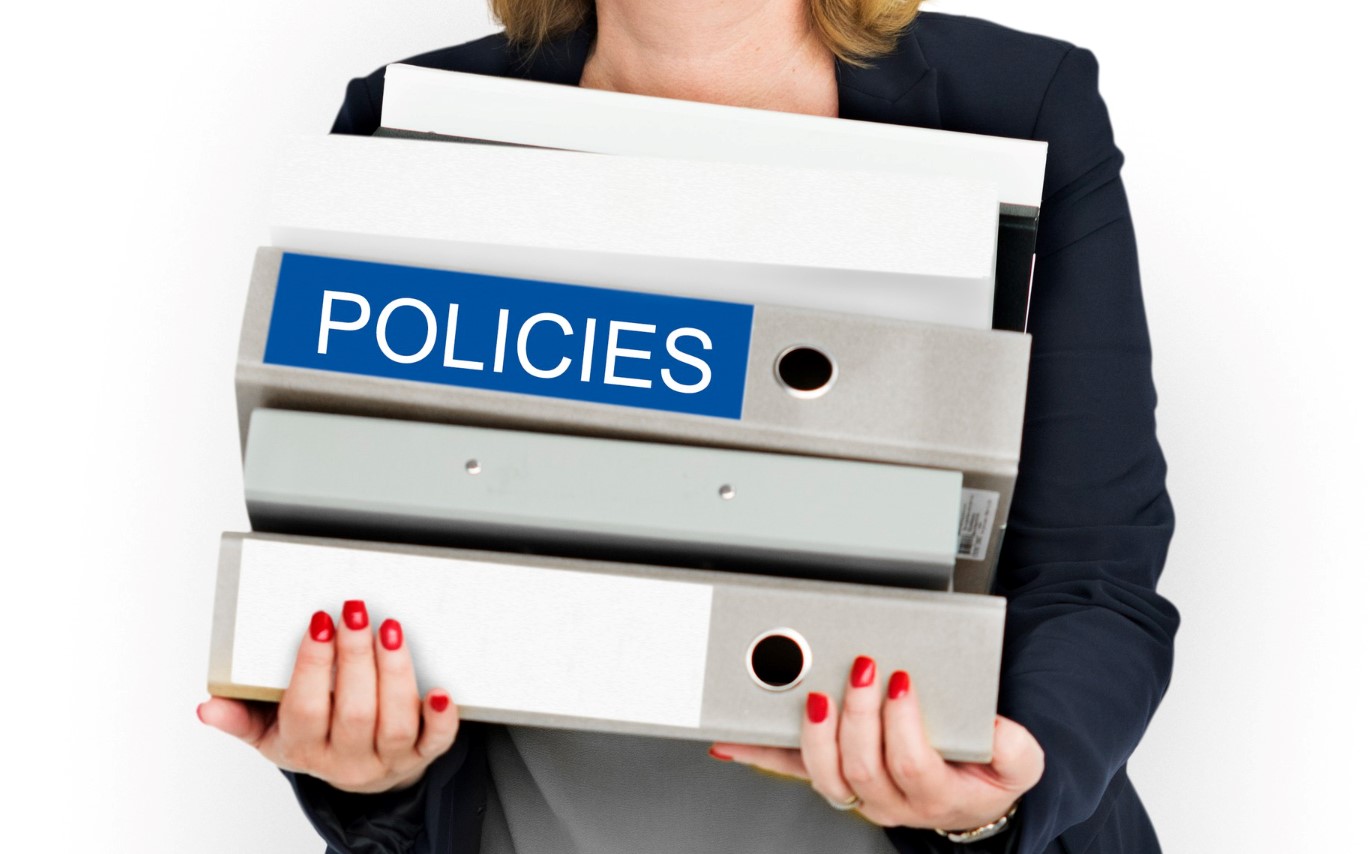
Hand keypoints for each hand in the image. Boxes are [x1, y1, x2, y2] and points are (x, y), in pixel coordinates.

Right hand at [197, 600, 459, 793]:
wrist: (359, 775)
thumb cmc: (314, 740)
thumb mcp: (270, 733)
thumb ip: (241, 718)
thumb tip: (207, 708)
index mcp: (304, 747)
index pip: (305, 709)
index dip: (312, 666)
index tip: (317, 623)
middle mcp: (346, 758)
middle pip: (353, 712)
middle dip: (355, 658)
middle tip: (355, 612)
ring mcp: (386, 759)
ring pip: (394, 721)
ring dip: (395, 672)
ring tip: (391, 629)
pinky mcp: (420, 756)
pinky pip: (435, 743)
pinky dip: (440, 718)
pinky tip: (441, 692)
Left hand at [711, 656, 1042, 830]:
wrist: (969, 796)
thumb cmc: (984, 773)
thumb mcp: (1019, 761)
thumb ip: (1014, 746)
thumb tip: (991, 724)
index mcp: (935, 793)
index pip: (912, 765)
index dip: (902, 725)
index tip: (903, 683)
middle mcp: (890, 801)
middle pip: (861, 767)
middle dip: (857, 715)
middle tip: (861, 670)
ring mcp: (857, 791)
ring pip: (824, 775)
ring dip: (813, 734)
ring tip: (815, 697)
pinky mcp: (832, 775)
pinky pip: (789, 770)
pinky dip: (758, 755)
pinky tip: (733, 741)